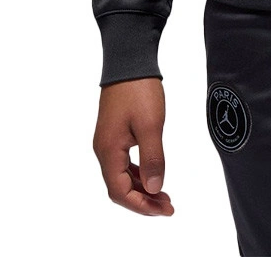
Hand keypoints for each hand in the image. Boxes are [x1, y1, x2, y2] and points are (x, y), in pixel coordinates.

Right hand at [92, 77, 174, 215]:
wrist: (129, 60)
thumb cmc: (139, 91)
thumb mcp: (151, 126)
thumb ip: (153, 159)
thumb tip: (155, 189)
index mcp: (108, 151)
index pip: (120, 192)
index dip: (141, 206)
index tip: (164, 210)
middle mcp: (103, 150)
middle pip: (119, 188)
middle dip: (143, 200)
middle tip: (167, 206)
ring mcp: (107, 141)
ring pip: (121, 176)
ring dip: (141, 188)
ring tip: (163, 195)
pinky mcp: (114, 133)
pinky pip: (123, 163)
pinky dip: (138, 173)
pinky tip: (152, 174)